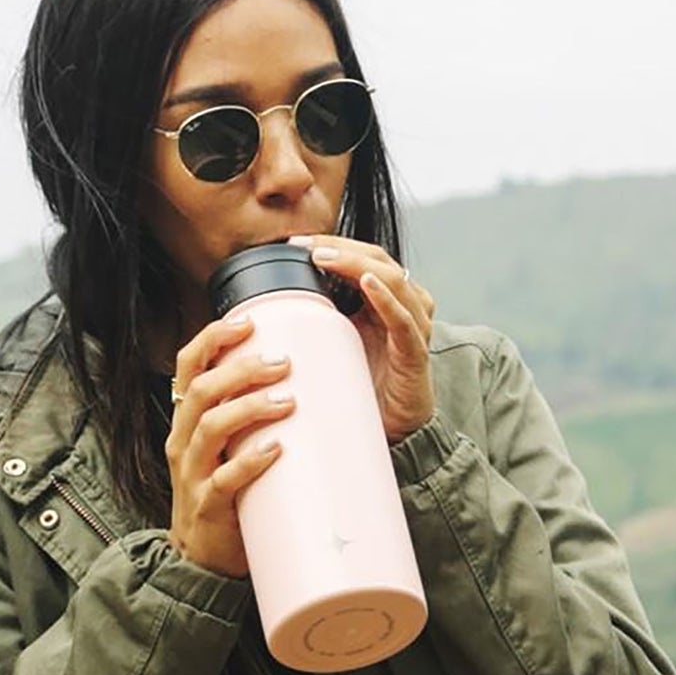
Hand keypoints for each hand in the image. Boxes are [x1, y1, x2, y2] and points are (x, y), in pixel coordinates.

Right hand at [166, 316, 295, 577]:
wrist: (206, 557)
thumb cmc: (229, 490)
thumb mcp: (234, 443)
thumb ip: (257, 412)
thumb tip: (310, 372)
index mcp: (190, 418)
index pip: (189, 365)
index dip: (213, 338)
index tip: (248, 320)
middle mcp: (185, 439)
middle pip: (202, 390)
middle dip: (241, 370)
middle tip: (283, 362)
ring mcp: (193, 473)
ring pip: (210, 428)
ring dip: (249, 408)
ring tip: (287, 399)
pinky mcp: (208, 506)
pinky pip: (224, 480)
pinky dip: (250, 462)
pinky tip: (276, 450)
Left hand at [291, 235, 437, 442]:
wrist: (395, 431)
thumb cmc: (365, 388)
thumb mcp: (334, 344)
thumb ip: (315, 321)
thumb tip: (260, 306)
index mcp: (386, 302)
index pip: (364, 257)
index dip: (334, 244)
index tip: (294, 243)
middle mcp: (405, 307)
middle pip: (379, 260)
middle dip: (341, 248)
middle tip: (304, 245)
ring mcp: (413, 328)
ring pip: (393, 280)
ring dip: (358, 263)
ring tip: (325, 257)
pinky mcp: (415, 354)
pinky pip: (404, 319)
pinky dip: (387, 298)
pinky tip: (368, 283)